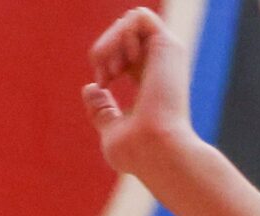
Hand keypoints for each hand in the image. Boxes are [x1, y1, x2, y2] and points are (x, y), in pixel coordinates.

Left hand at [84, 9, 197, 176]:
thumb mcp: (112, 131)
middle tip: (104, 76)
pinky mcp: (169, 47)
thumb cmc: (139, 153)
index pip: (125, 52)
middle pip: (126, 32)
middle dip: (105, 47)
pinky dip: (121, 33)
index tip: (102, 83)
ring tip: (111, 71)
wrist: (159, 154)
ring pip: (132, 20)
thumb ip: (102, 110)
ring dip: (111, 40)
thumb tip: (90, 87)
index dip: (105, 58)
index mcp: (150, 83)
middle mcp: (161, 66)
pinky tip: (121, 62)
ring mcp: (167, 56)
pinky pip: (139, 17)